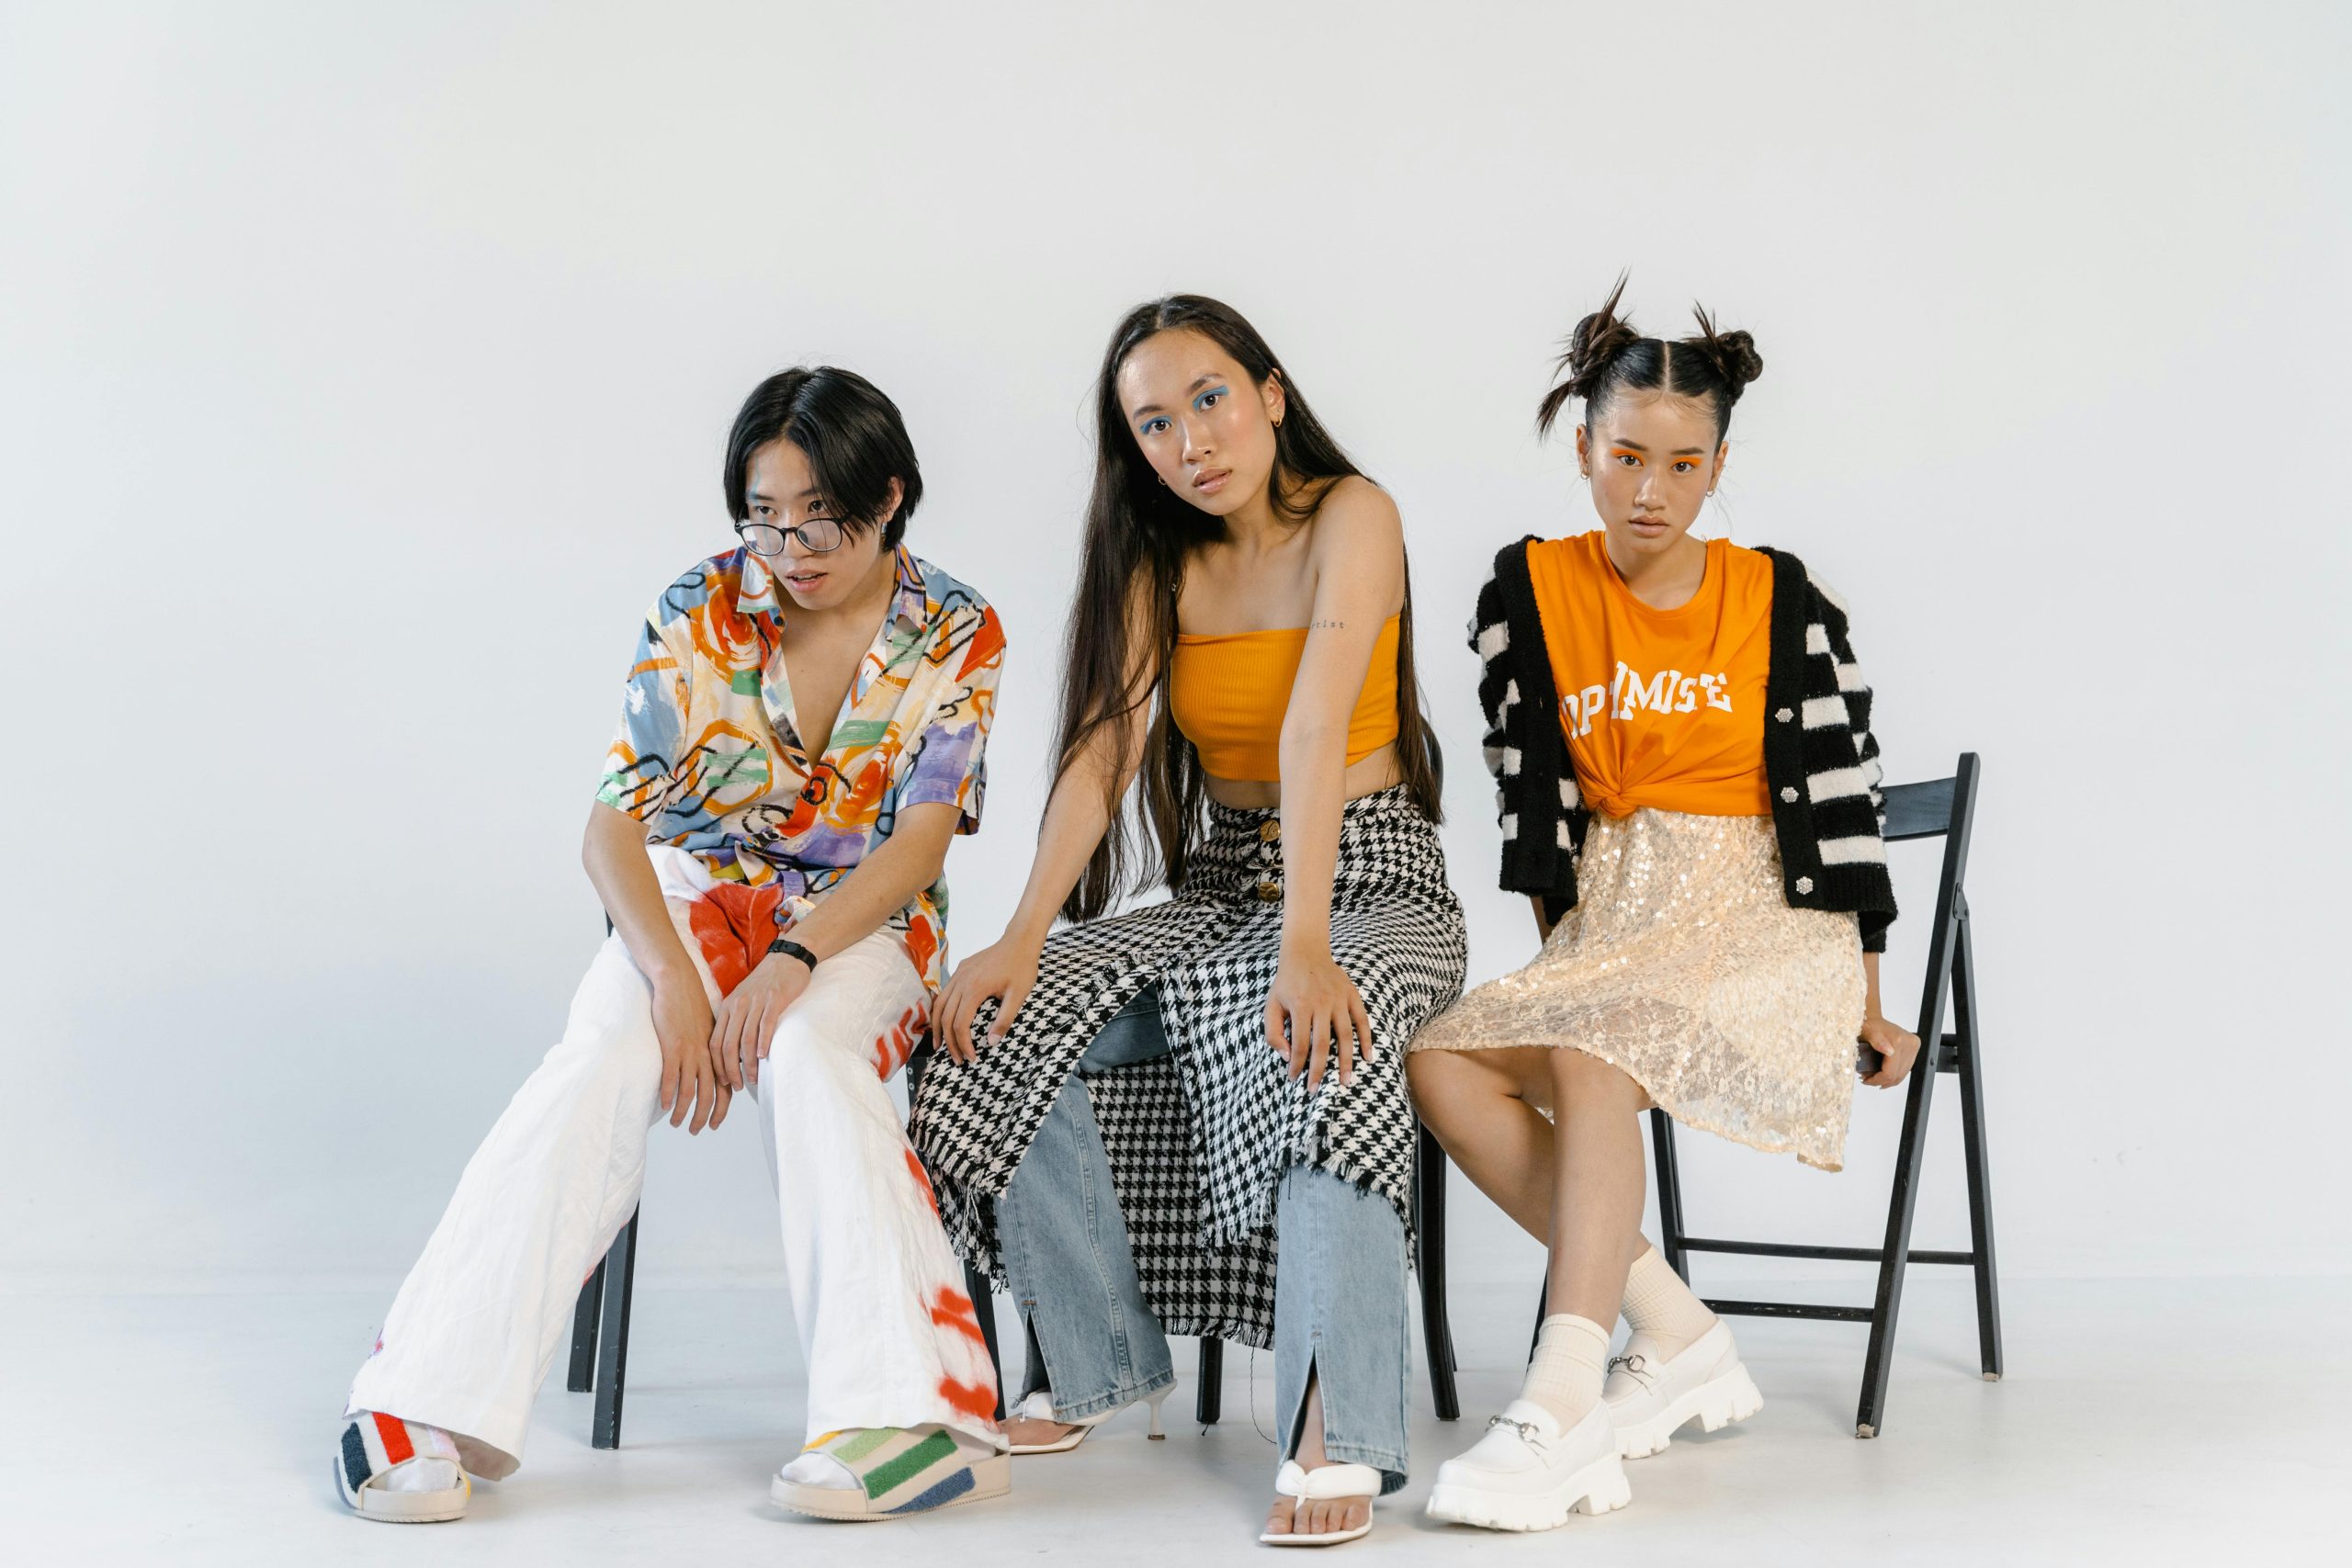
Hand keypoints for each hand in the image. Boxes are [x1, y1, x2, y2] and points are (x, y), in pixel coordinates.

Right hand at [651, 974, 727, 1132]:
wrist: (679, 984)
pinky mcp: (673, 1046)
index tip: (715, 1125)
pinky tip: (665, 1106)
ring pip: (690, 1091)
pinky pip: (672, 1077)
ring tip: (676, 1123)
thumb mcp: (707, 1030)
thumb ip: (710, 1051)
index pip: (725, 1088)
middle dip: (704, 1117)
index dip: (721, 1109)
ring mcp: (689, 1052)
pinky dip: (669, 1094)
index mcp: (716, 1052)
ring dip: (684, 1111)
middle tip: (695, 1131)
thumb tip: (711, 1070)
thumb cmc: (691, 1007)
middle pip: (709, 1095)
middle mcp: (706, 1055)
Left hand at [710, 950, 812, 1090]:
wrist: (786, 958)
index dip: (717, 1065)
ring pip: (745, 1038)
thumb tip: (735, 1055)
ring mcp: (756, 1002)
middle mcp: (738, 1005)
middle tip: (738, 1086)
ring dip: (748, 1063)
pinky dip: (762, 1042)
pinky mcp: (774, 999)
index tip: (724, 1082)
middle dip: (730, 1070)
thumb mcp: (743, 1000)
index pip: (715, 1042)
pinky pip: (765, 1024)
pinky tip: (763, 1056)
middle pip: (728, 1044)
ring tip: (753, 1078)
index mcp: (728, 1007)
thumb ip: (736, 1023)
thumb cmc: (766, 984)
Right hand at [934, 936, 1039, 1063]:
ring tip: (939, 1045)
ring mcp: (958, 974)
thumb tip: (991, 1043)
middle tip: (957, 1059)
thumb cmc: (1022, 967)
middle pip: (946, 1017)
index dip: (963, 1044)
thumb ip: (1004, 1020)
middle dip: (949, 1042)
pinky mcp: (960, 970)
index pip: (960, 1024)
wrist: (1019, 941)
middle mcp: (960, 981)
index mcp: (974, 989)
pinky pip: (944, 993)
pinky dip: (940, 1010)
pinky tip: (943, 1020)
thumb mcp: (1018, 996)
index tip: (971, 1058)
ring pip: (939, 1004)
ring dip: (938, 1027)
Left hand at [1264, 951, 1374, 1087]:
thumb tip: (1287, 1057)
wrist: (1305, 952)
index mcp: (1300, 1006)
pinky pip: (1362, 1020)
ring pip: (1345, 1035)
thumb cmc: (1286, 983)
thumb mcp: (1271, 1005)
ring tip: (1345, 1082)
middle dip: (1319, 1070)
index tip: (1295, 1079)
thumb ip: (1274, 1033)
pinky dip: (1367, 1039)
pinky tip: (1368, 1057)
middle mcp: (1321, 1003)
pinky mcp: (1351, 995)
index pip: (1300, 1043)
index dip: (1297, 1064)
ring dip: (1346, 1061)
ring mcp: (1339, 999)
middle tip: (1316, 1090)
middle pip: (1322, 1044)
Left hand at [1859, 1013, 1921, 1087]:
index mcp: (1898, 1041)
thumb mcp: (1867, 1033)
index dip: (1877, 1080)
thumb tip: (1889, 1051)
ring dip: (1888, 1079)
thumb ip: (1877, 1042)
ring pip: (1903, 1074)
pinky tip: (1884, 1073)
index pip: (1891, 1072)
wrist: (1874, 1020)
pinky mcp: (1915, 1047)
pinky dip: (1895, 1073)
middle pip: (1898, 1075)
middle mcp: (1909, 1043)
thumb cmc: (1868, 1026)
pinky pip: (1906, 1068)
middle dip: (1881, 1081)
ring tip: (1874, 1077)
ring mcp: (1914, 1046)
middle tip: (1868, 1079)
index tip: (1866, 1080)